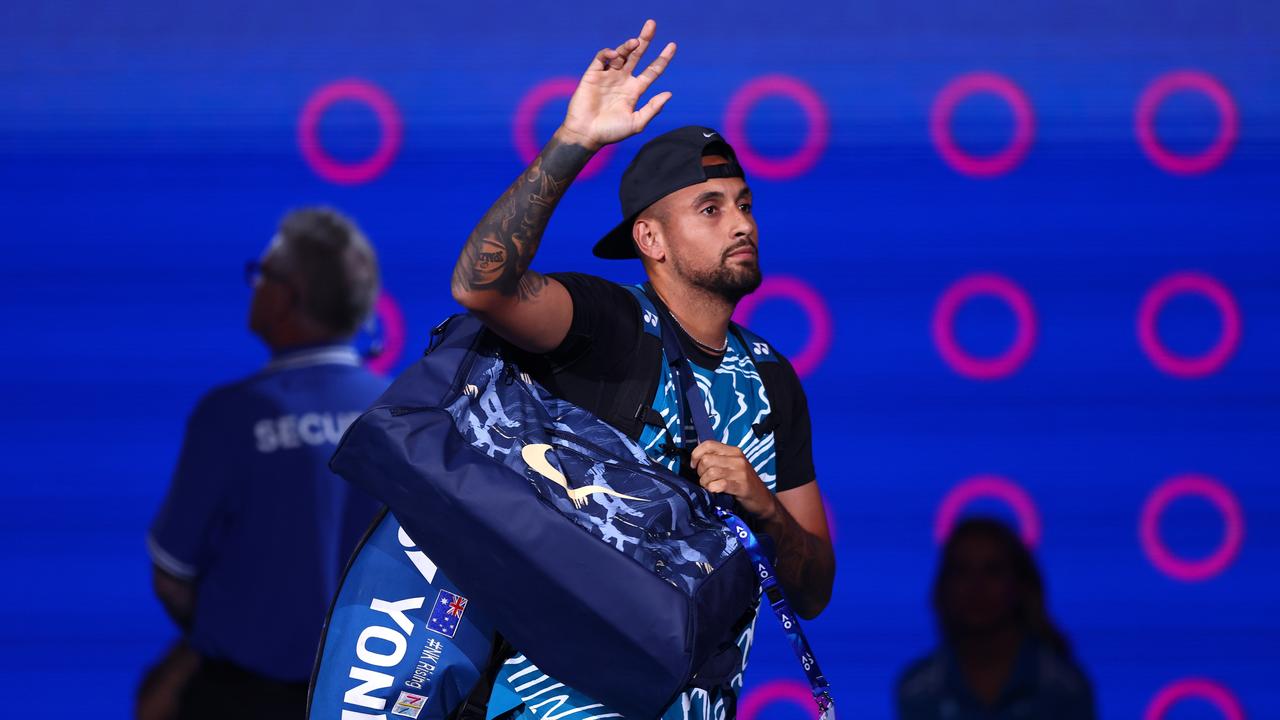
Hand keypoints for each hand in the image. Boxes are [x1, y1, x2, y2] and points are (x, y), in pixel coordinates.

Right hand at [557, 19, 676, 150]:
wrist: (586, 134)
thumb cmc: (611, 132)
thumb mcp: (637, 123)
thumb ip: (653, 108)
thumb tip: (669, 93)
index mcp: (634, 90)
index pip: (652, 70)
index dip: (662, 58)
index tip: (672, 45)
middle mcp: (623, 80)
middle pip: (637, 55)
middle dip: (645, 39)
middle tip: (652, 24)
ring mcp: (608, 76)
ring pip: (621, 54)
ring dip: (628, 46)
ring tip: (635, 42)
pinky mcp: (593, 74)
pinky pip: (602, 58)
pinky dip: (609, 53)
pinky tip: (615, 54)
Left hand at [690, 440, 777, 519]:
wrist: (762, 499)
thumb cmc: (743, 483)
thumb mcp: (731, 465)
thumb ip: (716, 458)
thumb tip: (696, 449)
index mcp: (734, 451)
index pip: (708, 444)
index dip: (696, 454)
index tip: (694, 465)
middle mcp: (737, 459)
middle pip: (706, 459)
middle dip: (700, 472)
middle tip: (705, 479)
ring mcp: (740, 472)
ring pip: (710, 472)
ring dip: (705, 482)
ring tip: (709, 487)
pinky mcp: (741, 486)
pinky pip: (719, 484)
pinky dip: (713, 489)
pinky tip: (715, 491)